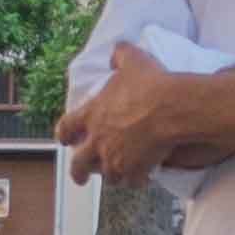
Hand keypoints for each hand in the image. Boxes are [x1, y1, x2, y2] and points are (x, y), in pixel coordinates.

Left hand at [55, 43, 212, 185]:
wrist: (171, 109)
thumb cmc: (150, 85)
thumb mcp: (132, 61)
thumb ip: (120, 55)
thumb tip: (116, 52)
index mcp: (92, 115)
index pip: (67, 128)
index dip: (64, 135)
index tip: (64, 140)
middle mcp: (98, 141)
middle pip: (79, 164)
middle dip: (78, 172)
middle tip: (80, 177)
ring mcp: (115, 159)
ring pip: (108, 176)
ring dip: (112, 175)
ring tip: (118, 175)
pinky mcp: (135, 170)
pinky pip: (132, 182)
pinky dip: (136, 181)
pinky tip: (142, 178)